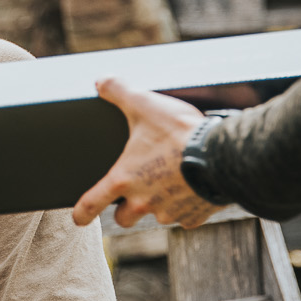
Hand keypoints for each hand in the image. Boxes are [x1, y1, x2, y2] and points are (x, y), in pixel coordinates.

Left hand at [73, 79, 221, 228]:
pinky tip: (193, 185)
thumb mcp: (144, 103)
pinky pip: (185, 216)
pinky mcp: (194, 216)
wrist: (222, 155)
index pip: (92, 204)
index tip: (78, 218)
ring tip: (172, 179)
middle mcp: (143, 202)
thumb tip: (100, 81)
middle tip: (136, 189)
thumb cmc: (179, 132)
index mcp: (124, 179)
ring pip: (157, 215)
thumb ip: (118, 91)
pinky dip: (186, 204)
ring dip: (160, 203)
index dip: (81, 213)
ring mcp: (170, 212)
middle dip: (126, 208)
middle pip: (124, 218)